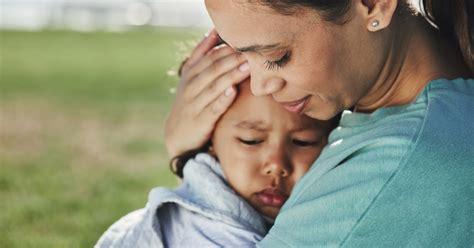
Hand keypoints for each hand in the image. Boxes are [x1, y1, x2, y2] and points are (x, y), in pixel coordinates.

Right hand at [165, 29, 249, 157]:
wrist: (178, 134)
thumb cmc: (191, 100)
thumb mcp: (192, 76)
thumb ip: (202, 54)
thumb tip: (214, 30)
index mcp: (191, 73)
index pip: (210, 56)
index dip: (227, 48)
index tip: (244, 41)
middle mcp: (191, 86)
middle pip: (214, 69)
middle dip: (232, 59)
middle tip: (251, 52)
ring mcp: (195, 103)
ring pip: (214, 87)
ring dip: (231, 76)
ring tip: (248, 67)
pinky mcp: (201, 121)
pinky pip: (213, 109)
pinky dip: (222, 100)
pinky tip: (233, 92)